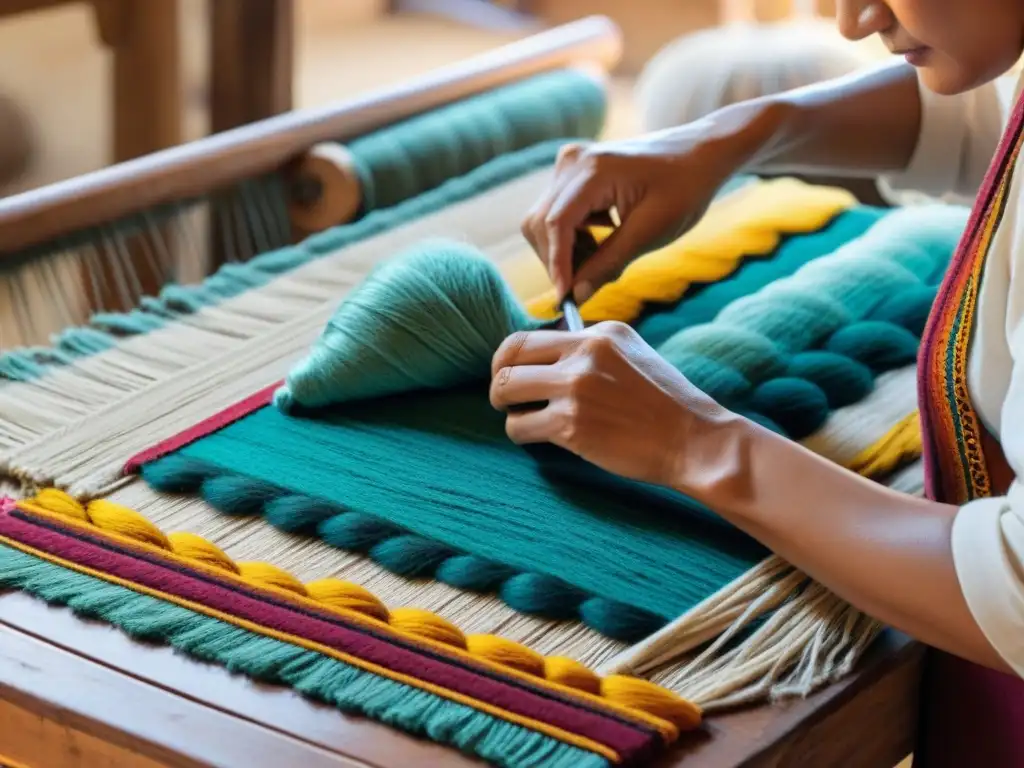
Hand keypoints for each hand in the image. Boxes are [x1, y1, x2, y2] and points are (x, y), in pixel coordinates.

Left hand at [489, 321, 729, 487]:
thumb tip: (547, 357)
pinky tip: (536, 436)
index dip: (510, 357)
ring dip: (506, 408)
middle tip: (505, 398)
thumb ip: (593, 349)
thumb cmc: (665, 404)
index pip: (530, 335)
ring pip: (506, 390)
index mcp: (600, 333)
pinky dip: (520, 433)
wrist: (694, 440)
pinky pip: (519, 426)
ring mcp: (577, 387)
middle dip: (499, 380)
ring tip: (520, 418)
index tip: (512, 373)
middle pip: (509, 356)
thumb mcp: (633, 355)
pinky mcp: (572, 424)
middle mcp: (586, 353)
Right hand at [521, 109, 764, 302]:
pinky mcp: (574, 169)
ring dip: (565, 249)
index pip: (556, 224)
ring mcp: (570, 162)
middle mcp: (573, 162)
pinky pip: (557, 211)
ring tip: (602, 261)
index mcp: (593, 171)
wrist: (701, 153)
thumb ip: (608, 264)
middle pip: (540, 223)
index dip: (557, 264)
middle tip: (587, 286)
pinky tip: (603, 239)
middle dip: (558, 260)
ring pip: (544, 220)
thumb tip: (576, 296)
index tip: (564, 298)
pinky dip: (573, 235)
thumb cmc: (685, 188)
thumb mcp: (650, 232)